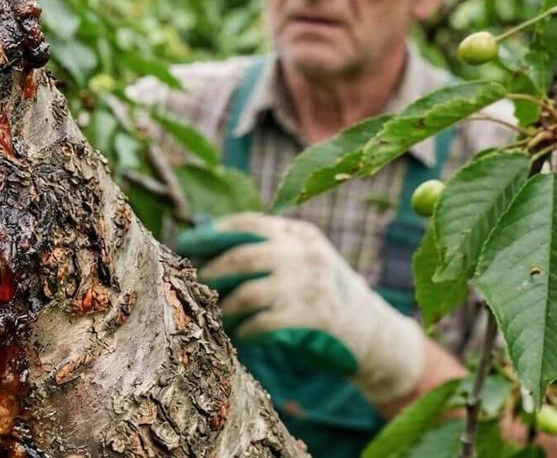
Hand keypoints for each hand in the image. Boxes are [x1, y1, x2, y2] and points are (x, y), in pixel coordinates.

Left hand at [175, 212, 426, 405]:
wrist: (372, 332)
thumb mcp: (303, 259)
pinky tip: (241, 333)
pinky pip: (264, 322)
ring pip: (249, 293)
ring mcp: (312, 285)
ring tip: (217, 314)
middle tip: (194, 282)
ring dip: (226, 306)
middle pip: (243, 256)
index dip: (212, 233)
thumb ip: (267, 247)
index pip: (248, 223)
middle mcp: (307, 254)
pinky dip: (246, 329)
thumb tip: (204, 243)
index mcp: (300, 233)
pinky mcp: (314, 318)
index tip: (185, 243)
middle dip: (212, 270)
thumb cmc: (322, 293)